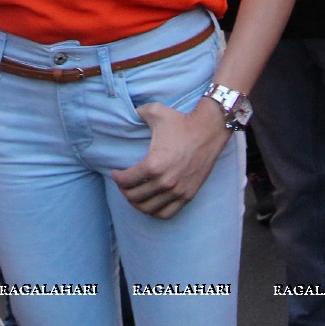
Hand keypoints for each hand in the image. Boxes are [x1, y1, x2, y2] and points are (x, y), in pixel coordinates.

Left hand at [111, 98, 225, 218]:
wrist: (208, 129)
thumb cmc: (181, 121)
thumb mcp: (154, 111)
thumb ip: (137, 112)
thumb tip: (128, 113)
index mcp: (153, 164)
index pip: (126, 180)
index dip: (117, 178)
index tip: (115, 173)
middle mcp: (164, 182)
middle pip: (135, 196)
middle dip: (124, 191)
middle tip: (123, 184)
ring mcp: (177, 191)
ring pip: (149, 208)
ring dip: (137, 204)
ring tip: (134, 195)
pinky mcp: (188, 195)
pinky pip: (167, 213)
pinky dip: (155, 212)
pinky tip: (150, 204)